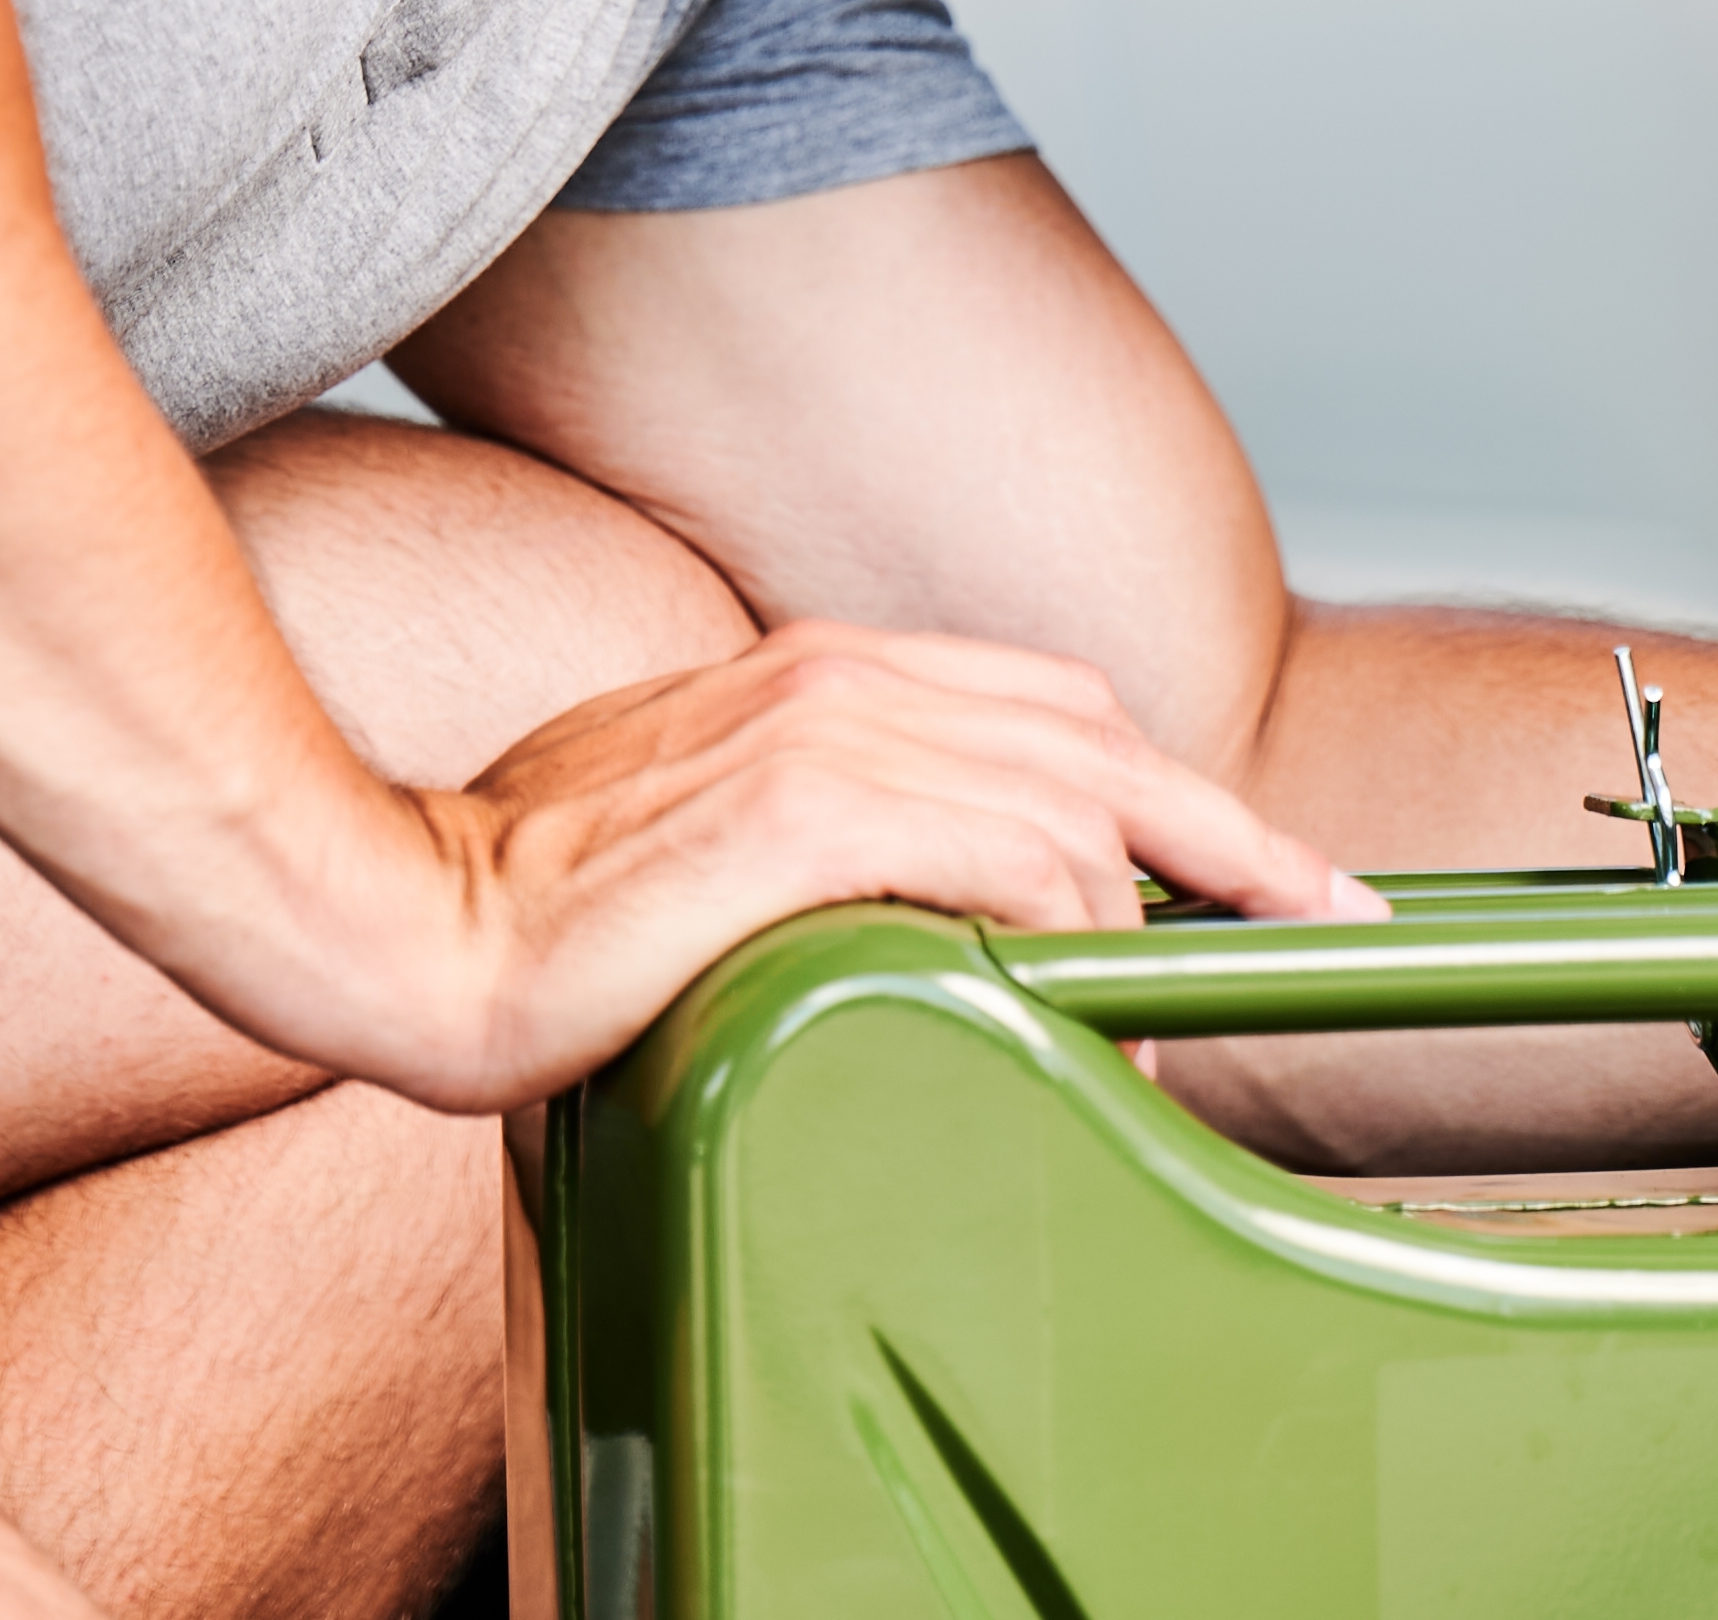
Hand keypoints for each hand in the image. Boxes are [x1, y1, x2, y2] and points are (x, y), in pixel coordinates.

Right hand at [396, 618, 1371, 1109]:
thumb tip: (912, 910)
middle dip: (1233, 839)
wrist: (394, 925)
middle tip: (1324, 919)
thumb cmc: (517, 901)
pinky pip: (1009, 860)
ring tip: (1148, 1043)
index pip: (1050, 708)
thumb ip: (809, 833)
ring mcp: (822, 740)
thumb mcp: (694, 834)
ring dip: (1143, 927)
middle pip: (1101, 741)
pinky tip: (1076, 1011)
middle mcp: (836, 681)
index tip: (1272, 866)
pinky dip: (1073, 935)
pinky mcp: (802, 820)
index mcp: (816, 673)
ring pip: (1076, 805)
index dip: (1175, 789)